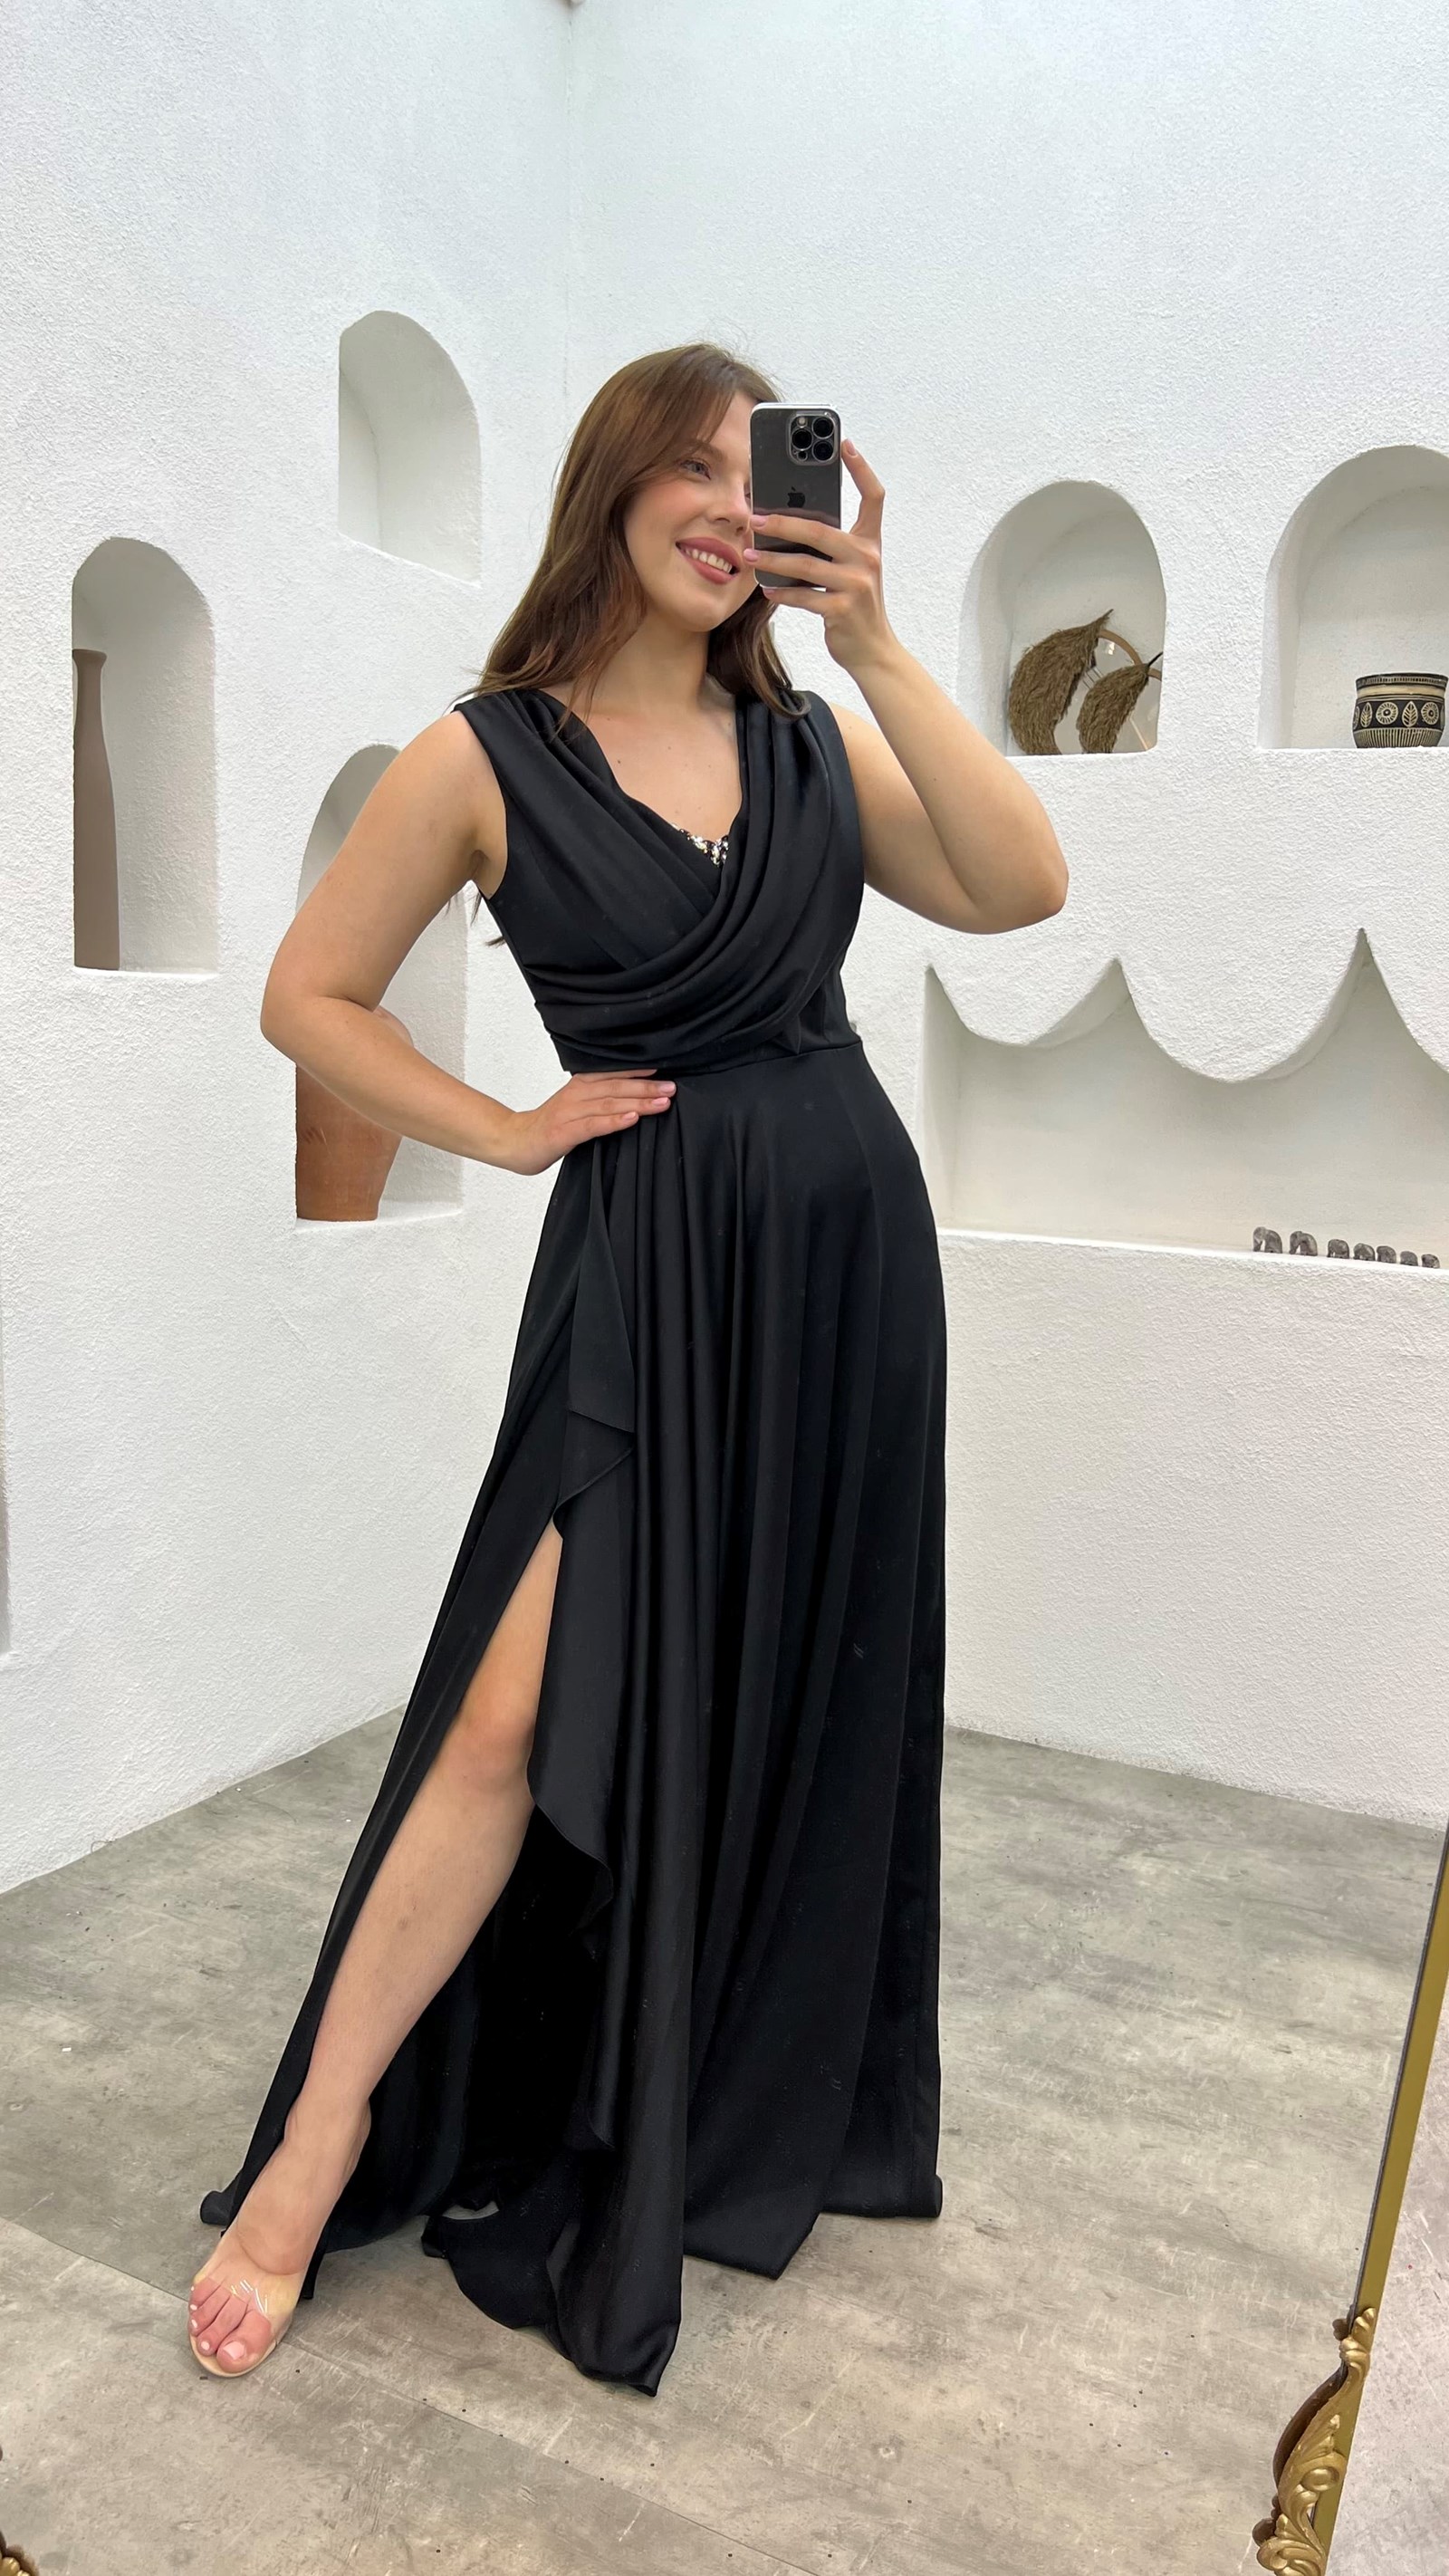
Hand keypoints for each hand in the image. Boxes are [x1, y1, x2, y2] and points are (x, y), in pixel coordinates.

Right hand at [496, 1068, 675, 1173]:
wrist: (515, 1141)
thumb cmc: (550, 1127)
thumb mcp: (576, 1108)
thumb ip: (600, 1101)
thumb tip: (634, 1100)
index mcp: (580, 1086)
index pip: (613, 1073)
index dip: (639, 1070)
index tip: (665, 1068)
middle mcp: (576, 1095)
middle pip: (616, 1087)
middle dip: (646, 1087)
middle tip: (672, 1087)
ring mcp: (569, 1113)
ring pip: (609, 1103)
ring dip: (638, 1102)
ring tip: (662, 1102)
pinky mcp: (563, 1133)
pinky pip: (592, 1125)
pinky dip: (614, 1121)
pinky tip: (632, 1118)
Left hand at [744, 438, 894, 674]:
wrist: (873, 650)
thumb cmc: (854, 604)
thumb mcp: (850, 569)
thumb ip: (831, 546)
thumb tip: (787, 522)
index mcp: (870, 542)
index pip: (874, 496)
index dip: (861, 468)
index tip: (844, 443)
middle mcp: (867, 558)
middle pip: (820, 530)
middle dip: (783, 522)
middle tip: (754, 517)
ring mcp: (857, 585)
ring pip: (805, 565)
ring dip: (772, 559)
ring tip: (749, 554)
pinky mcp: (842, 610)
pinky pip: (804, 597)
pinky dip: (781, 593)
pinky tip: (766, 588)